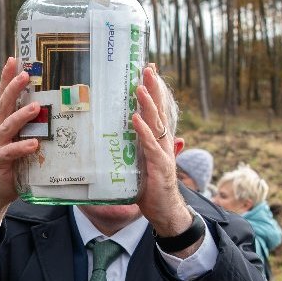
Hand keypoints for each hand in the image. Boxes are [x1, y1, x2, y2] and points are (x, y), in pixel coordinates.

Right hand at [0, 57, 40, 242]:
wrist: (0, 188)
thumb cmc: (17, 160)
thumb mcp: (25, 138)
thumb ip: (35, 125)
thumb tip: (57, 106)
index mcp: (3, 120)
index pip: (4, 95)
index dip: (7, 77)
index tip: (14, 59)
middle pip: (4, 104)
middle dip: (13, 88)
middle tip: (26, 75)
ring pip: (7, 126)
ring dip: (21, 116)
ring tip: (35, 107)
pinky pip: (10, 152)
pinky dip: (21, 147)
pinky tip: (34, 143)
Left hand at [130, 64, 194, 242]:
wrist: (166, 212)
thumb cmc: (150, 188)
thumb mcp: (138, 164)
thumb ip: (131, 149)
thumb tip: (116, 136)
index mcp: (158, 140)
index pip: (156, 110)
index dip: (154, 90)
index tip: (148, 69)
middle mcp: (163, 143)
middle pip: (159, 110)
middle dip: (153, 88)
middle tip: (147, 68)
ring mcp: (163, 154)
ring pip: (156, 124)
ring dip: (147, 105)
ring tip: (139, 87)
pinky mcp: (160, 167)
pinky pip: (150, 146)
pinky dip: (143, 132)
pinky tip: (136, 119)